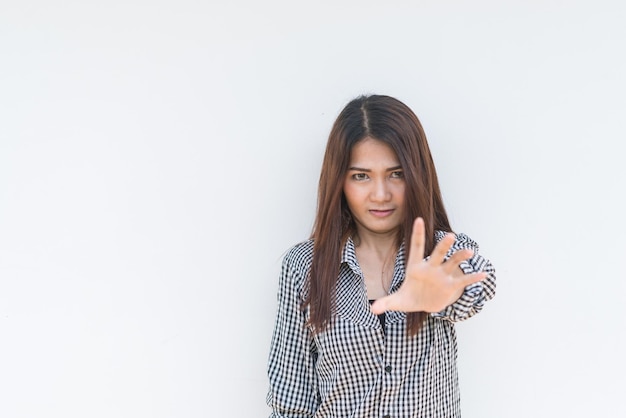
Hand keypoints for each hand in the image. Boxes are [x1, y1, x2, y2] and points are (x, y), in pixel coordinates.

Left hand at [370, 217, 486, 313]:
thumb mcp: (397, 301)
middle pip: (437, 254)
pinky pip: (462, 281)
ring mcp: (442, 276)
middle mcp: (431, 268)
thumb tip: (373, 310)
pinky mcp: (451, 286)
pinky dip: (472, 279)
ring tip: (469, 251)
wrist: (424, 304)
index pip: (416, 248)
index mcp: (416, 267)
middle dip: (443, 246)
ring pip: (452, 263)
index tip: (418, 219)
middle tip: (450, 236)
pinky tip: (482, 275)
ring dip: (460, 257)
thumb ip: (386, 303)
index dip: (417, 234)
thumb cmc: (410, 298)